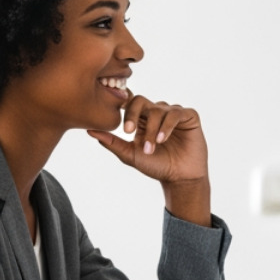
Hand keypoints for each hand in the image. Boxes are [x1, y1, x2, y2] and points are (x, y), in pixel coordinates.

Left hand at [88, 95, 210, 224]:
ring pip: (158, 110)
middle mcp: (157, 112)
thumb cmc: (156, 166)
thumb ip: (112, 142)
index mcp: (142, 118)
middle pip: (140, 101)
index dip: (122, 102)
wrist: (179, 178)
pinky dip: (167, 125)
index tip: (114, 112)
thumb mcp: (130, 155)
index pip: (130, 102)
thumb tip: (89, 131)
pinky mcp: (189, 116)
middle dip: (133, 115)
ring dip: (152, 130)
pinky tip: (162, 139)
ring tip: (151, 148)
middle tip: (128, 131)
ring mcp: (173, 113)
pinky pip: (175, 113)